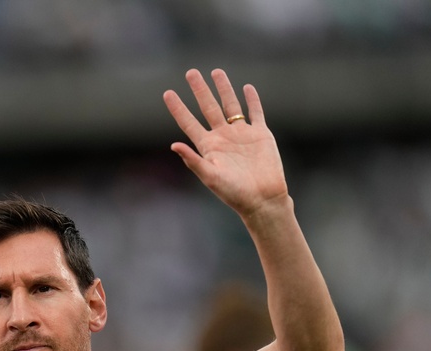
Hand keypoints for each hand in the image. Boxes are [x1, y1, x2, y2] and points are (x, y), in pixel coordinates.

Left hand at [163, 69, 287, 219]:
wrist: (263, 198)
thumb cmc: (234, 193)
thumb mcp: (210, 177)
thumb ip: (193, 160)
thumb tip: (173, 145)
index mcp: (208, 147)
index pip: (189, 122)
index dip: (178, 108)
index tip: (167, 93)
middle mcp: (223, 137)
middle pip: (208, 107)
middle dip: (200, 90)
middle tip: (190, 72)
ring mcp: (242, 134)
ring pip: (231, 105)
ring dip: (224, 88)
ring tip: (216, 71)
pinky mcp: (260, 135)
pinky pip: (255, 112)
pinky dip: (252, 100)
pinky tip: (246, 88)